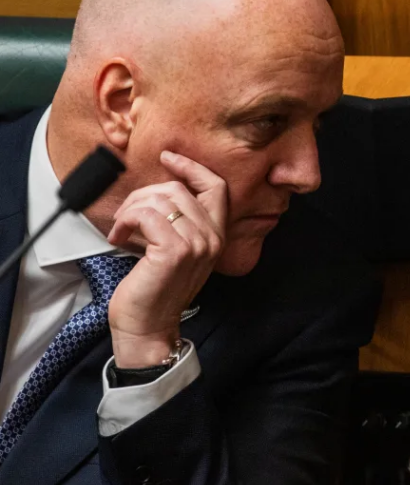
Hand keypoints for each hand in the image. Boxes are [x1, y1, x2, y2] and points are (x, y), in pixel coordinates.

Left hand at [106, 151, 226, 367]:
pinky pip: (147, 215)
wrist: (148, 327)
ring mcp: (197, 243)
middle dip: (143, 195)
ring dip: (131, 209)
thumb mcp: (176, 251)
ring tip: (120, 229)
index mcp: (216, 235)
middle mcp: (212, 237)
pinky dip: (126, 221)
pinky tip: (118, 237)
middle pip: (178, 189)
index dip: (192, 167)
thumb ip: (179, 223)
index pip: (216, 187)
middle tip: (126, 216)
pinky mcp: (174, 250)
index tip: (168, 157)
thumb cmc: (155, 290)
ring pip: (160, 199)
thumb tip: (156, 191)